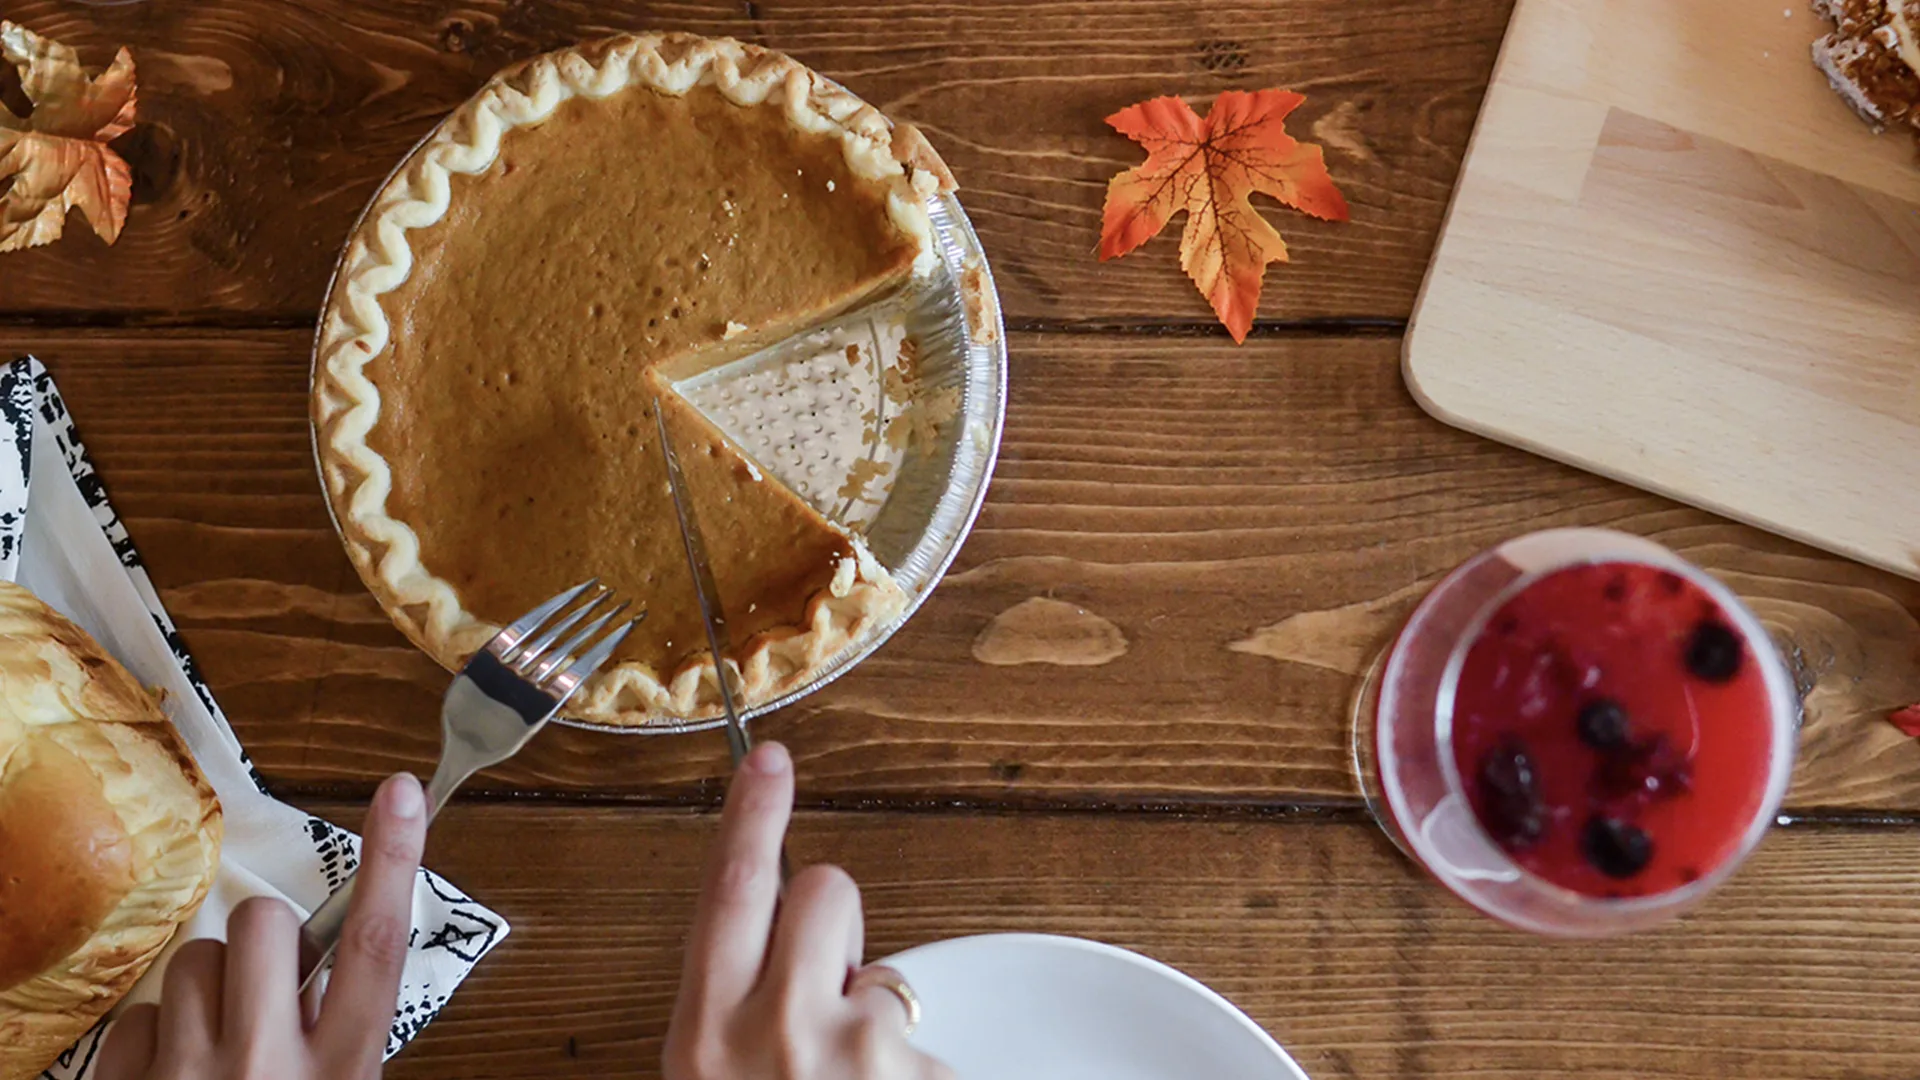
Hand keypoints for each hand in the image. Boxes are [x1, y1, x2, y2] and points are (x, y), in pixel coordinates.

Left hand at [97, 772, 428, 1079]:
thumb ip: (340, 1031)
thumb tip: (313, 967)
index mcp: (340, 1069)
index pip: (375, 945)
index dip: (392, 862)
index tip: (402, 793)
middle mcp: (266, 1066)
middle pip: (266, 924)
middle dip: (265, 941)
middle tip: (268, 995)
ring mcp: (189, 1074)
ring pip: (194, 960)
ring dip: (207, 992)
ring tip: (216, 1049)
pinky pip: (136, 1016)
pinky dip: (154, 1038)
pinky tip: (172, 1074)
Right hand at [664, 742, 952, 1079]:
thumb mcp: (712, 1071)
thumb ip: (732, 1001)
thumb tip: (777, 934)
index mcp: (705, 1034)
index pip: (731, 888)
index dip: (753, 815)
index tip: (768, 761)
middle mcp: (775, 1033)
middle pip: (824, 891)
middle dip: (834, 917)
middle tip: (827, 988)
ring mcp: (850, 1051)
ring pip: (881, 967)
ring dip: (871, 1012)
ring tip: (850, 1077)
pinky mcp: (915, 1071)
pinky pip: (922, 1035)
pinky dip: (911, 1069)